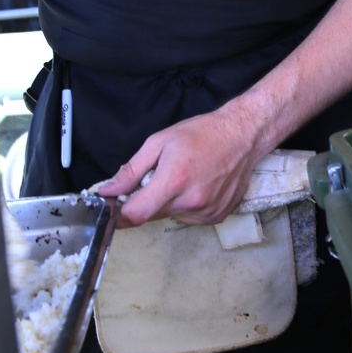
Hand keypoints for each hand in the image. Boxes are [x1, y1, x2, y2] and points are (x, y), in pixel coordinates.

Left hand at [92, 98, 266, 226]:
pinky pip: (190, 218)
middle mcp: (191, 201)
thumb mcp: (159, 142)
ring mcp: (206, 211)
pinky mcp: (217, 216)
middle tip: (158, 179)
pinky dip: (187, 207)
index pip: (136, 214)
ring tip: (184, 179)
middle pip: (152, 215)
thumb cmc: (202, 134)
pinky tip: (198, 186)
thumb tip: (108, 190)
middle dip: (147, 201)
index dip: (117, 216)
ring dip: (169, 203)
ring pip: (171, 216)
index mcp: (173, 180)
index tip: (111, 211)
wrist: (242, 135)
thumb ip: (131, 170)